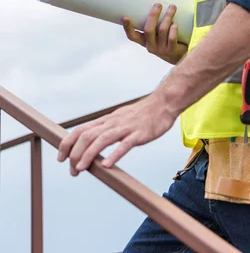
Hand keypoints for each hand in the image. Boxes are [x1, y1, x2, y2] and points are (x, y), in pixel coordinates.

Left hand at [57, 92, 175, 174]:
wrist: (163, 103)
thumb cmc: (142, 114)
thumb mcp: (120, 119)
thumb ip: (106, 130)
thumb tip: (92, 144)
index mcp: (107, 120)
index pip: (81, 129)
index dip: (68, 143)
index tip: (60, 158)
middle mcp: (113, 122)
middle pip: (88, 135)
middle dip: (75, 153)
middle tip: (73, 171)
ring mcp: (126, 127)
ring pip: (103, 139)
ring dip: (89, 154)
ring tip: (81, 168)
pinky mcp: (139, 134)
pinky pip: (125, 144)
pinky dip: (115, 154)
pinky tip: (107, 165)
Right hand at [122, 3, 187, 64]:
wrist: (180, 56)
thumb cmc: (167, 40)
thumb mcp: (157, 33)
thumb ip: (154, 23)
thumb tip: (155, 3)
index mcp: (144, 42)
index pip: (132, 36)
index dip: (128, 28)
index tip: (125, 17)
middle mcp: (151, 46)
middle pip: (148, 30)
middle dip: (153, 15)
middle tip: (158, 4)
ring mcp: (161, 50)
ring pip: (162, 30)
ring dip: (167, 17)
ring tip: (172, 7)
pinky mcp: (172, 51)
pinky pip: (171, 37)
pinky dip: (173, 28)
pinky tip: (175, 23)